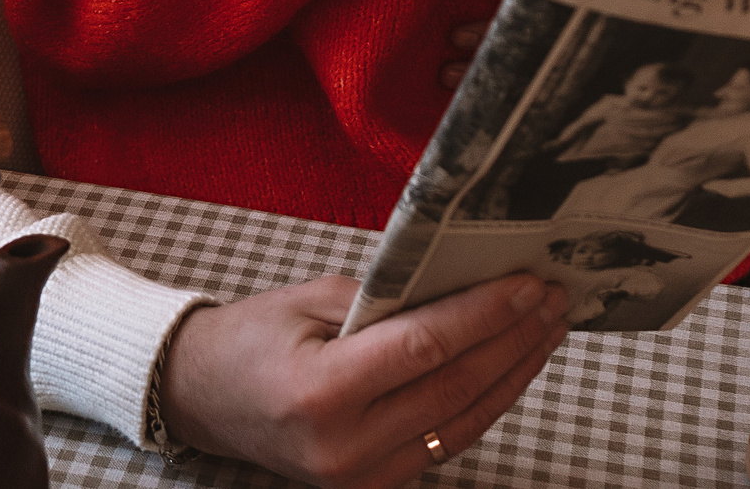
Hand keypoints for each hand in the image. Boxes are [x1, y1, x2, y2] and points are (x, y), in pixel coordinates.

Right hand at [161, 273, 569, 487]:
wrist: (198, 397)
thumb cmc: (249, 338)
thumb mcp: (309, 299)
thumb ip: (384, 296)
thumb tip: (461, 281)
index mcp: (322, 392)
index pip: (425, 348)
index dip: (485, 314)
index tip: (528, 283)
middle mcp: (345, 446)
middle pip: (454, 388)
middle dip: (512, 339)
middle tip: (552, 299)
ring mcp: (361, 476)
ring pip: (461, 422)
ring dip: (511, 373)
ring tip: (546, 329)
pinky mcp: (371, 486)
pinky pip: (444, 442)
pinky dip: (482, 403)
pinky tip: (510, 368)